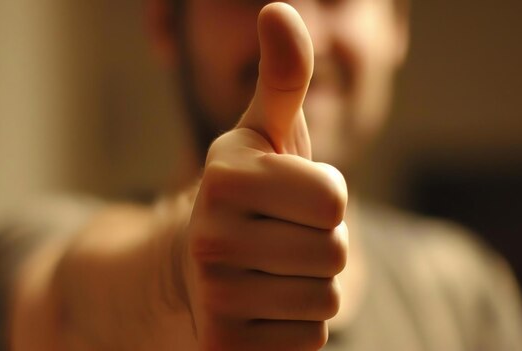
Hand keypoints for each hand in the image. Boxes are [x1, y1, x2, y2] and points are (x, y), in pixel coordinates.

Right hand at [185, 3, 348, 349]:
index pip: (333, 197)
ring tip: (268, 272)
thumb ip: (282, 77)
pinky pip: (307, 341)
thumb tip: (278, 8)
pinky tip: (259, 308)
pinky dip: (293, 326)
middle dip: (317, 243)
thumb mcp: (262, 135)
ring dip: (307, 286)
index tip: (287, 198)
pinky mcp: (226, 348)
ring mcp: (215, 299)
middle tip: (277, 239)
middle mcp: (210, 239)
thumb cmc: (244, 195)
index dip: (323, 197)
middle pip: (333, 250)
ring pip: (325, 301)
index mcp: (225, 178)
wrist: (187, 268)